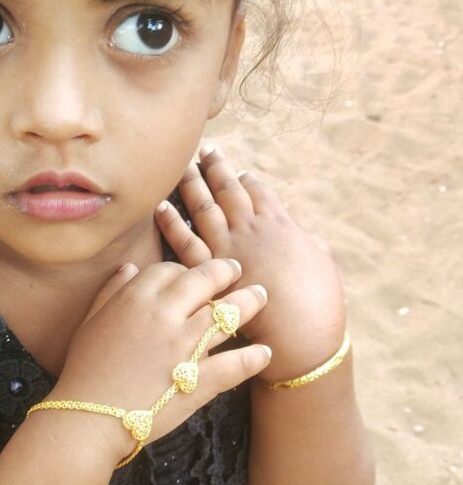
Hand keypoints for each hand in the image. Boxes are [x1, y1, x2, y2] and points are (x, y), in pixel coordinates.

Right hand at [54, 258, 270, 466]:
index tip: (194, 275)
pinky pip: (235, 364)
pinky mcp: (198, 381)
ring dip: (249, 303)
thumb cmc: (86, 369)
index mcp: (137, 298)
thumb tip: (130, 268)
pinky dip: (254, 358)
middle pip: (207, 279)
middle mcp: (165, 314)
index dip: (186, 269)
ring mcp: (185, 347)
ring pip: (228, 314)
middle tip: (237, 270)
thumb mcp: (91, 321)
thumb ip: (112, 290)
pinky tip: (265, 352)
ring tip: (261, 296)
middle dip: (226, 271)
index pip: (171, 268)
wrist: (88, 418)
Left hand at [154, 144, 345, 382]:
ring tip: (184, 168)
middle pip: (229, 190)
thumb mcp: (323, 264)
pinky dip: (172, 223)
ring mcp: (228, 247)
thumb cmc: (320, 303)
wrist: (302, 333)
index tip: (237, 170)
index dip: (246, 179)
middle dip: (217, 168)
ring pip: (204, 207)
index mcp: (280, 224)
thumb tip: (308, 237)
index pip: (258, 191)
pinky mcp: (209, 271)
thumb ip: (311, 245)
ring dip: (193, 184)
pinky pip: (185, 242)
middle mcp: (251, 229)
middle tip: (205, 151)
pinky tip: (162, 207)